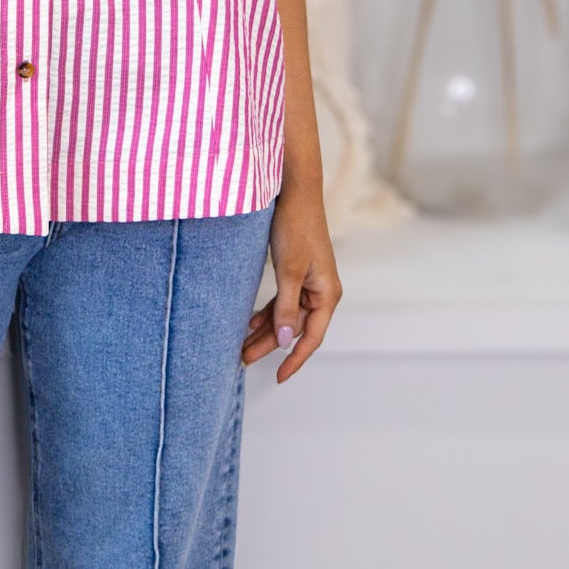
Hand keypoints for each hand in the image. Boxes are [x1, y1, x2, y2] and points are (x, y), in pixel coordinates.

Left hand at [241, 183, 341, 382]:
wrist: (294, 191)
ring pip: (286, 315)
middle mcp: (321, 291)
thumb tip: (285, 340)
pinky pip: (282, 300)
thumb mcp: (289, 270)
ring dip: (265, 330)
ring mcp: (309, 281)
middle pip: (295, 328)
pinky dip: (267, 311)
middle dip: (270, 346)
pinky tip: (249, 322)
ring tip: (241, 346)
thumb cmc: (295, 227)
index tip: (279, 378)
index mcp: (327, 294)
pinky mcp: (296, 271)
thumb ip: (286, 307)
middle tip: (243, 360)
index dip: (295, 360)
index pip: (311, 337)